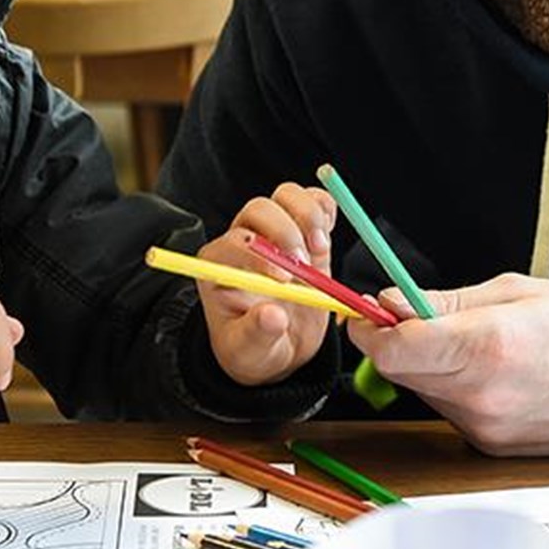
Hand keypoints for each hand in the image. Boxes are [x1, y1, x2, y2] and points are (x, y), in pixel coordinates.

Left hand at [198, 182, 337, 385]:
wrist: (281, 347)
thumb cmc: (255, 349)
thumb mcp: (249, 352)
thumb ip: (256, 334)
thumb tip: (273, 316)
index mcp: (220, 265)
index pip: (233, 242)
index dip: (258, 255)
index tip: (283, 280)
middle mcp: (246, 239)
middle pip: (260, 210)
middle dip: (285, 231)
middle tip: (303, 264)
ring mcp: (276, 231)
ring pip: (287, 196)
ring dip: (308, 216)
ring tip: (319, 248)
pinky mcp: (305, 230)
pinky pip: (314, 202)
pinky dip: (326, 209)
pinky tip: (328, 233)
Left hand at [348, 274, 548, 455]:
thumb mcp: (515, 291)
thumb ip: (445, 301)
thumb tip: (391, 302)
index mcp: (484, 347)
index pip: (390, 350)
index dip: (368, 328)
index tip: (366, 312)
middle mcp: (480, 396)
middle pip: (399, 372)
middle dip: (400, 342)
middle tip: (421, 316)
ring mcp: (487, 428)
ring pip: (425, 393)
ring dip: (432, 367)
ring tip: (479, 344)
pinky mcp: (494, 448)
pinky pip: (453, 413)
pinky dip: (459, 391)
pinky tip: (497, 373)